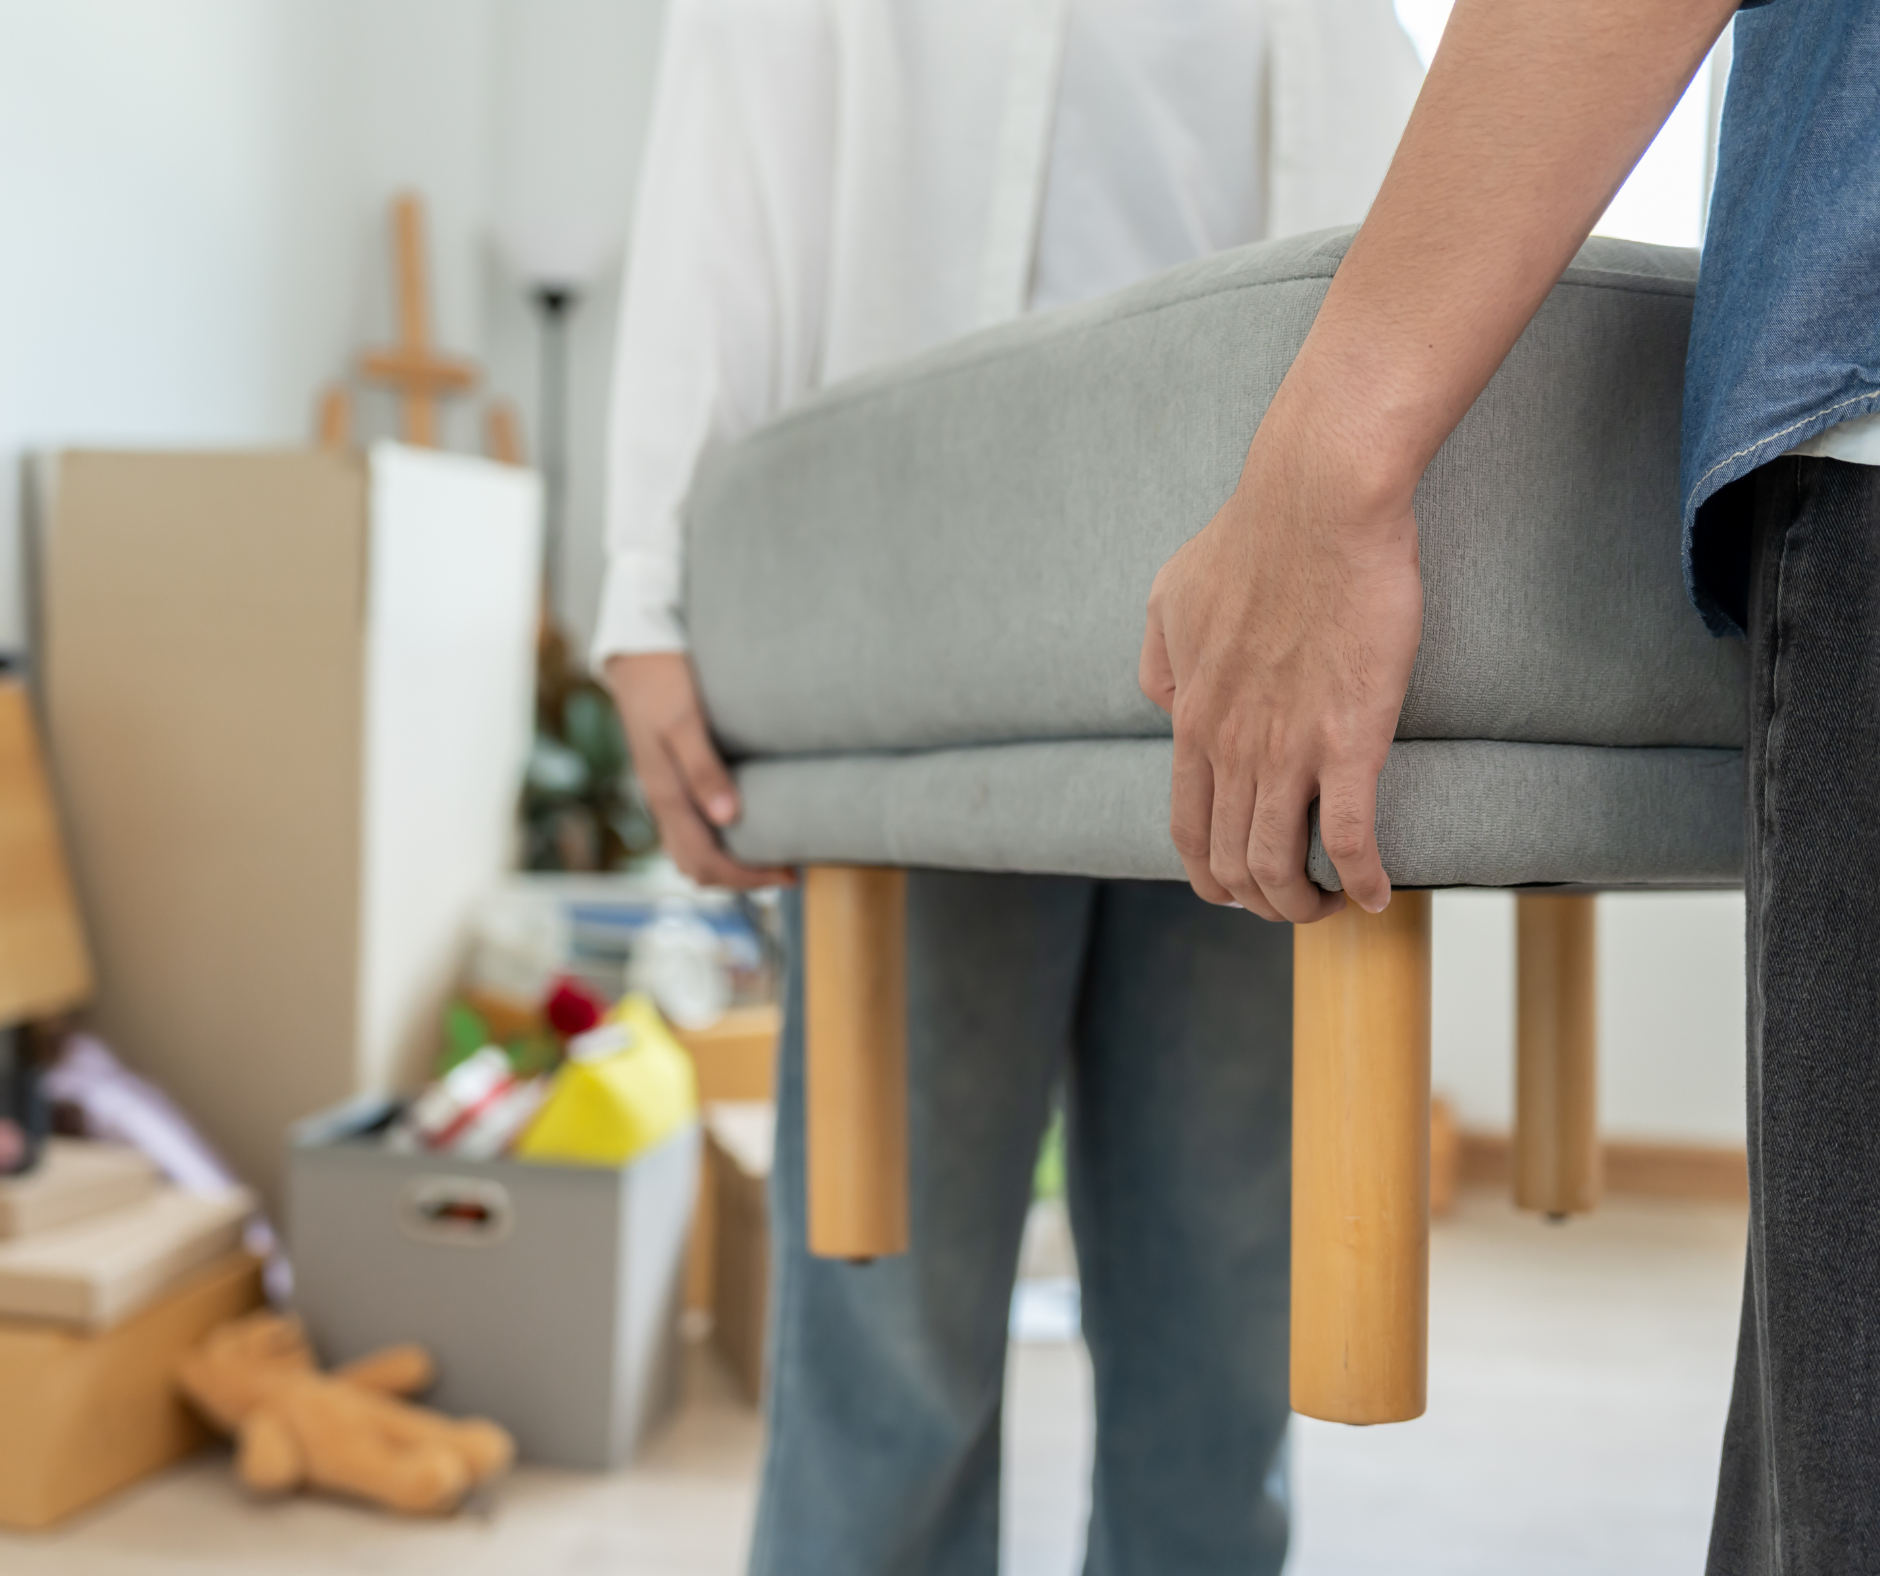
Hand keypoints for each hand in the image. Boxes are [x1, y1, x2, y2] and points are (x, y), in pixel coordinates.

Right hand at [605, 652, 793, 889]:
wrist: (634, 655)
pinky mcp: (667, 780)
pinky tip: (743, 826)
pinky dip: (715, 843)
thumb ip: (703, 769)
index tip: (790, 874)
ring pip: (689, 852)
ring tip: (770, 853)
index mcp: (665, 795)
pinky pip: (688, 830)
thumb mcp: (685, 721)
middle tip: (788, 869)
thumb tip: (729, 818)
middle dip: (740, 878)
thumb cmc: (662, 681)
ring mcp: (662, 793)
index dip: (748, 877)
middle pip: (696, 867)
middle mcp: (661, 801)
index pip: (705, 862)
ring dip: (727, 864)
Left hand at [1139, 395, 1422, 922]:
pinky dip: (1364, 878)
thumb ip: (1160, 661)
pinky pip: (1349, 836)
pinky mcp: (1348, 736)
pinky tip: (1379, 893)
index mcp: (1191, 720)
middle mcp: (1229, 746)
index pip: (1187, 831)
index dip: (1213, 876)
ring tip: (1331, 904)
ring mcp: (1286, 746)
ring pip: (1279, 866)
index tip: (1241, 886)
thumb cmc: (1250, 539)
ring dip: (1305, 904)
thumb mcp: (1170, 599)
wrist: (1315, 500)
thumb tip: (1166, 708)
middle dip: (1261, 902)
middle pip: (1231, 865)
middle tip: (1295, 902)